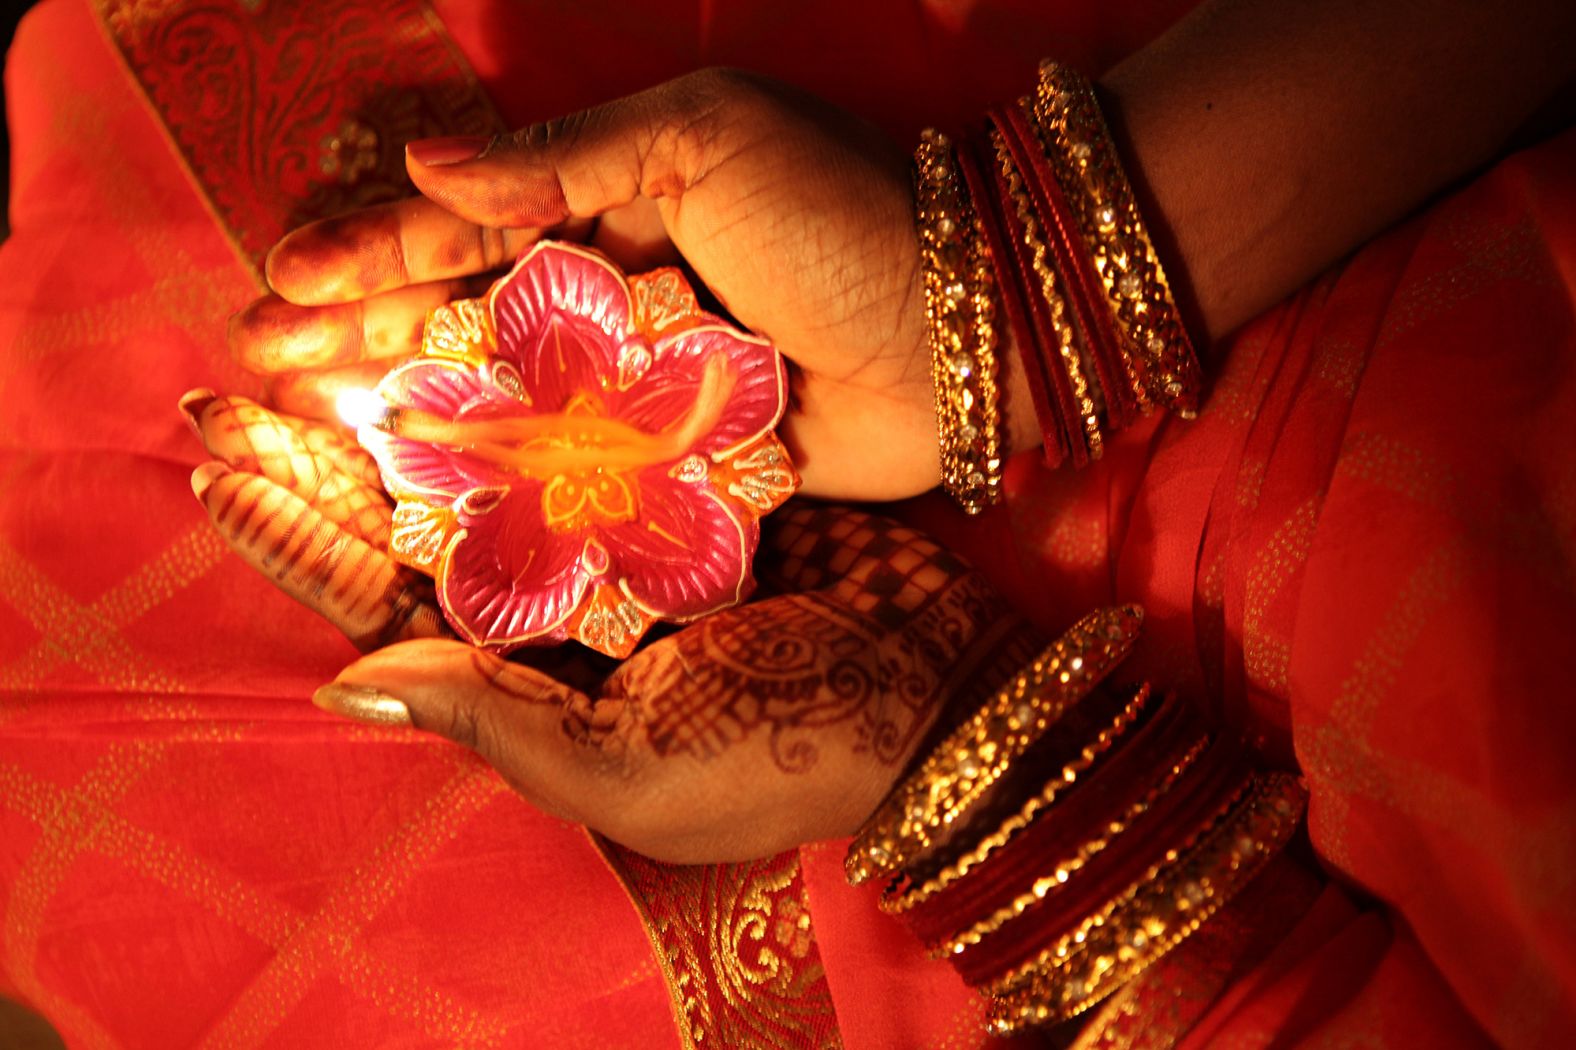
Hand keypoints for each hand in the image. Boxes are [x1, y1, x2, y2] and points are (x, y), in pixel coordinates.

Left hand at [184, 391, 1038, 862]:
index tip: (218, 470)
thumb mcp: (629, 773)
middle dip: (328, 450)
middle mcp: (558, 599)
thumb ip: (494, 724)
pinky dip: (535, 365)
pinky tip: (477, 303)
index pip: (384, 602)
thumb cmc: (778, 761)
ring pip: (493, 449)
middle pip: (418, 512)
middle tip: (237, 377)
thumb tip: (343, 683)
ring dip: (415, 388)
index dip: (300, 540)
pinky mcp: (685, 477)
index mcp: (525, 679)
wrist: (933, 694)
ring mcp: (620, 531)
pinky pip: (591, 413)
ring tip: (333, 317)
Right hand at [229, 69, 946, 499]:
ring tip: (304, 421)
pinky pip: (571, 471)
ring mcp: (639, 386)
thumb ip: (565, 161)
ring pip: (500, 399)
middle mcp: (614, 296)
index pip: (467, 227)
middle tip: (262, 359)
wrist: (969, 331)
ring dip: (403, 409)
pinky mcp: (676, 463)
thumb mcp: (705, 139)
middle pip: (462, 318)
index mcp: (612, 203)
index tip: (286, 280)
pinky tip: (417, 494)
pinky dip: (497, 481)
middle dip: (359, 336)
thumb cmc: (845, 214)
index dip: (372, 253)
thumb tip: (425, 165)